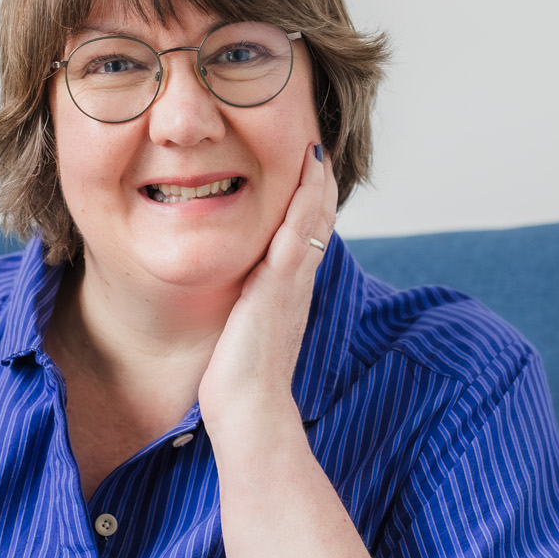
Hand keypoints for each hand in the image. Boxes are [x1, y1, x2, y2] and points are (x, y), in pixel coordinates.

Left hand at [199, 142, 336, 438]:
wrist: (250, 410)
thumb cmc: (241, 380)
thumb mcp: (246, 331)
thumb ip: (248, 306)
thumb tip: (239, 297)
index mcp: (289, 291)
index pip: (306, 236)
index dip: (311, 203)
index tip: (308, 172)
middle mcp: (297, 283)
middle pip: (317, 222)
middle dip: (319, 184)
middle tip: (319, 147)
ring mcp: (291, 283)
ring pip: (312, 221)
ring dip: (317, 182)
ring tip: (317, 148)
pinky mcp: (278, 286)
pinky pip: (296, 234)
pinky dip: (305, 201)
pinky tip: (308, 173)